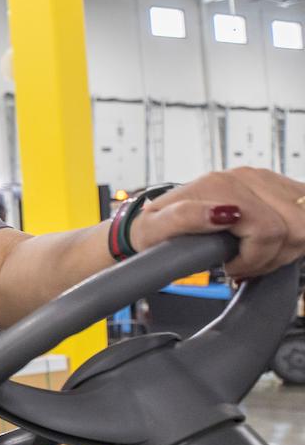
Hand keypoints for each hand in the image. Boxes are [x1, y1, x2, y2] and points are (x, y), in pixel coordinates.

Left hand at [130, 169, 304, 280]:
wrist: (162, 218)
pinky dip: (291, 238)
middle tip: (240, 264)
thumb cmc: (158, 228)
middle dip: (269, 257)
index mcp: (219, 185)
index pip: (268, 230)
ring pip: (304, 225)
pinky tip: (265, 243)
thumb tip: (221, 213)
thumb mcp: (154, 229)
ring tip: (251, 254)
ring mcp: (266, 180)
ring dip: (283, 249)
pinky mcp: (280, 188)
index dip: (253, 258)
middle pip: (294, 229)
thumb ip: (184, 219)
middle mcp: (247, 177)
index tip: (230, 267)